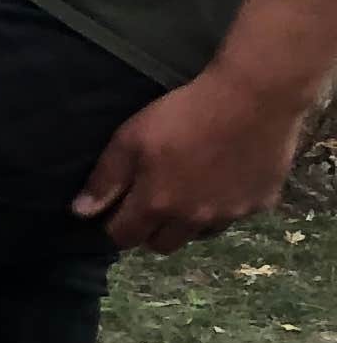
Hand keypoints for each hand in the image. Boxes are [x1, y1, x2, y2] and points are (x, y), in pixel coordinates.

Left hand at [74, 68, 318, 252]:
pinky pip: (235, 216)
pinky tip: (225, 179)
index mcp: (157, 206)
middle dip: (151, 230)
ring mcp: (231, 214)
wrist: (254, 98)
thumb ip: (105, 180)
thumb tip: (81, 213)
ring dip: (189, 222)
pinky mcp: (261, 203)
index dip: (116, 227)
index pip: (124, 238)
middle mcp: (193, 220)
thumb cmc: (184, 114)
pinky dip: (224, 206)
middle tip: (153, 201)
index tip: (118, 210)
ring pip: (200, 234)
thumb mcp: (131, 139)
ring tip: (189, 191)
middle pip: (163, 245)